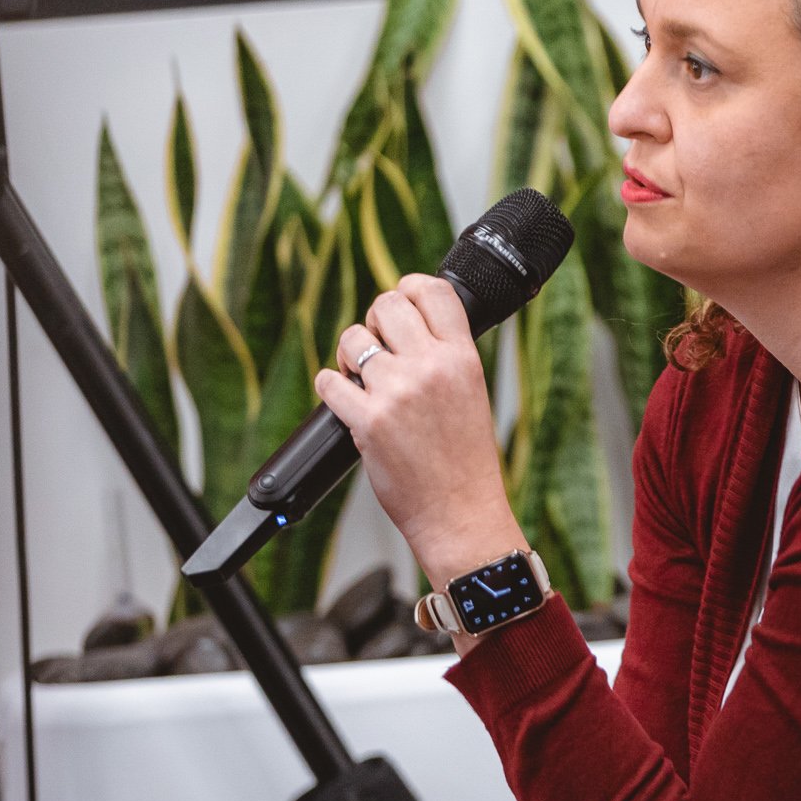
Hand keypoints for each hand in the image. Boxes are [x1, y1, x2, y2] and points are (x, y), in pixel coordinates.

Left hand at [314, 276, 525, 586]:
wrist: (460, 512)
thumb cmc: (465, 460)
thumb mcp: (471, 394)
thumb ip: (444, 357)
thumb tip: (405, 326)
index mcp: (463, 358)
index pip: (432, 291)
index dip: (409, 289)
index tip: (401, 303)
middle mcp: (431, 367)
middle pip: (386, 304)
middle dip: (374, 321)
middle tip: (377, 346)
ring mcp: (398, 392)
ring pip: (352, 338)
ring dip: (349, 355)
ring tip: (362, 378)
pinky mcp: (367, 420)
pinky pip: (329, 380)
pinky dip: (331, 388)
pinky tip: (346, 401)